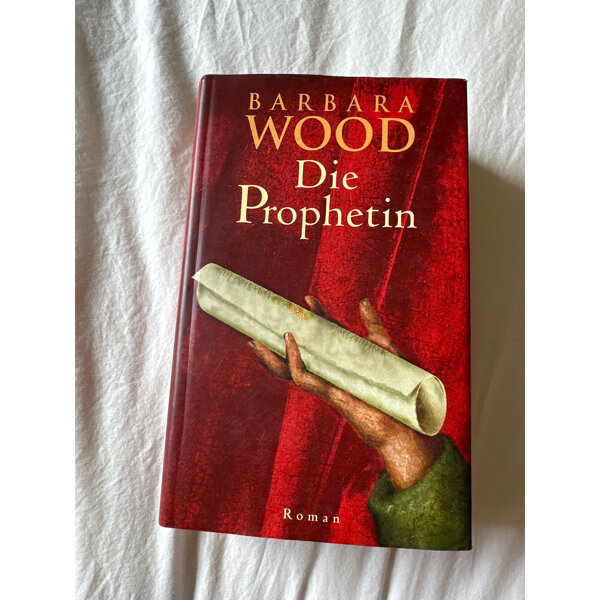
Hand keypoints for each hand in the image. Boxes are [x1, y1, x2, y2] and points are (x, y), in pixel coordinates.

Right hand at [248, 296, 441, 489]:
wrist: (405, 420)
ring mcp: (327, 382)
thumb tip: (361, 300)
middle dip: (275, 344)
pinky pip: (303, 377)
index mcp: (341, 359)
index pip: (319, 336)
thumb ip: (371, 324)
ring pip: (290, 370)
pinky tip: (289, 343)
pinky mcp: (328, 393)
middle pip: (296, 356)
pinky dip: (293, 360)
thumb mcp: (385, 348)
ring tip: (256, 342)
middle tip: (260, 325)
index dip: (313, 317)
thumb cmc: (397, 387)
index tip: (308, 298)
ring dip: (271, 356)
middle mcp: (330, 371)